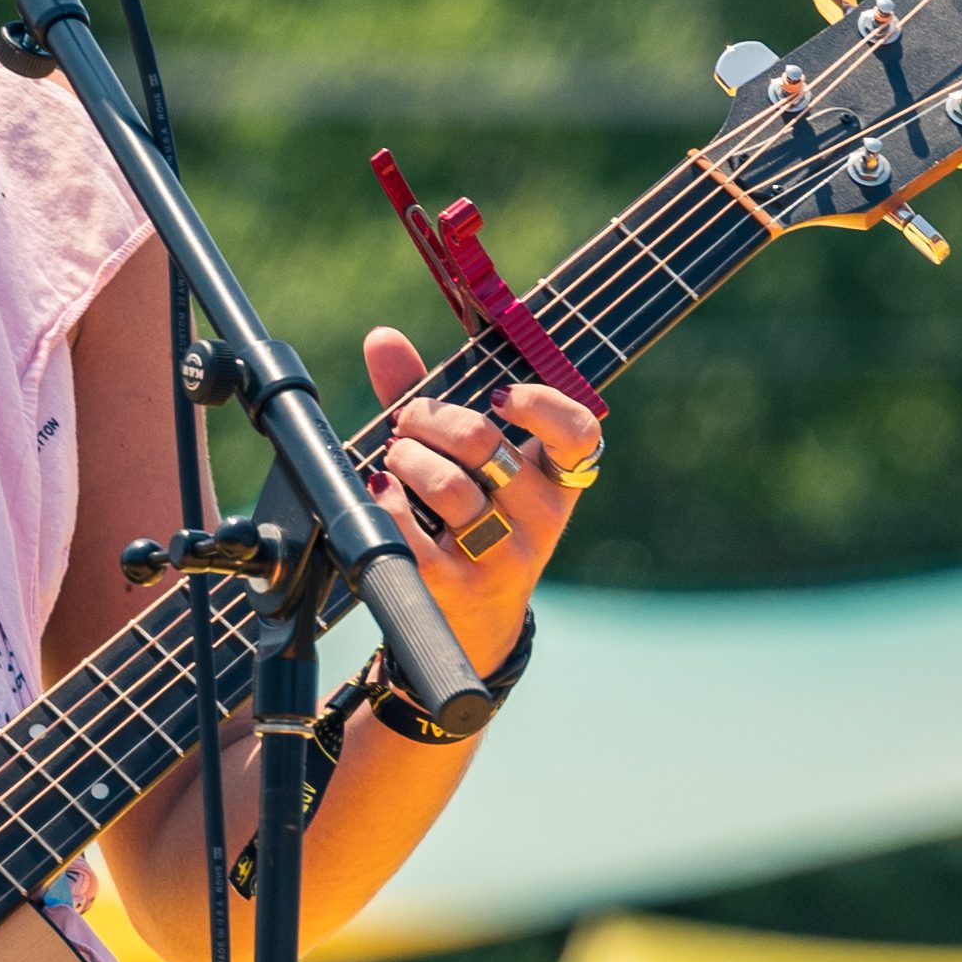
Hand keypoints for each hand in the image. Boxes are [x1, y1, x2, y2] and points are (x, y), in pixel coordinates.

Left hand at [356, 326, 597, 674]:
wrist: (475, 622)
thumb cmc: (471, 519)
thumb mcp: (468, 463)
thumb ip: (430, 400)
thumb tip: (381, 339)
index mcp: (558, 480)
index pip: (580, 433)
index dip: (542, 405)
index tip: (499, 394)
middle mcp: (540, 518)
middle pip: (485, 445)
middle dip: (431, 421)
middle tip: (409, 423)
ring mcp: (502, 556)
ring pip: (447, 485)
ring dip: (405, 459)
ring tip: (395, 460)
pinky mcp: (457, 586)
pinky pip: (412, 532)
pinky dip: (386, 503)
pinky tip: (381, 492)